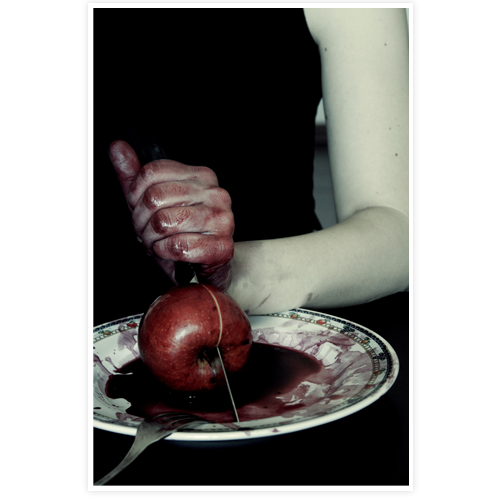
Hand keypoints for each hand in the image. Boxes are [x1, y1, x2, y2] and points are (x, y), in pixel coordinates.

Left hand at [108, 140, 234, 289]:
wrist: (205, 267)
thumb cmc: (179, 234)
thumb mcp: (152, 204)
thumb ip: (134, 177)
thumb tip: (118, 148)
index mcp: (201, 176)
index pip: (152, 172)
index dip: (136, 195)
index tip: (140, 209)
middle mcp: (215, 194)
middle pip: (155, 198)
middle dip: (142, 222)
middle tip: (148, 232)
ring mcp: (222, 219)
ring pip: (164, 222)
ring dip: (152, 240)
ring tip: (159, 243)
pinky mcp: (222, 246)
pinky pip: (178, 246)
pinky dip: (166, 253)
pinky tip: (171, 253)